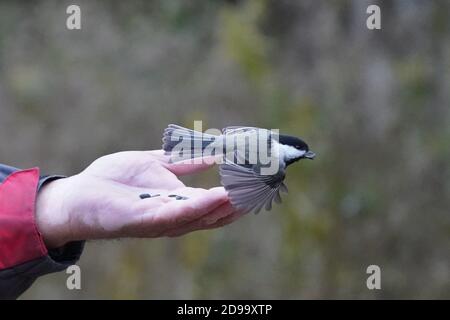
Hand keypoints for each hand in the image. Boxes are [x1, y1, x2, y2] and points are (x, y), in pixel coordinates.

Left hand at [36, 150, 242, 248]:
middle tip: (264, 188)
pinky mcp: (144, 220)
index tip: (259, 179)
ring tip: (249, 191)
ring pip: (201, 216)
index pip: (216, 202)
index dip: (239, 193)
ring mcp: (161, 220)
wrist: (80, 193)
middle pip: (214, 214)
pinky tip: (218, 195)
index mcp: (179, 202)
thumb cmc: (116, 181)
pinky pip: (176, 215)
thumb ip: (186, 162)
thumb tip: (215, 151)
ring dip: (226, 205)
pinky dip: (199, 206)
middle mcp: (175, 216)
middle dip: (240, 202)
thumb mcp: (158, 164)